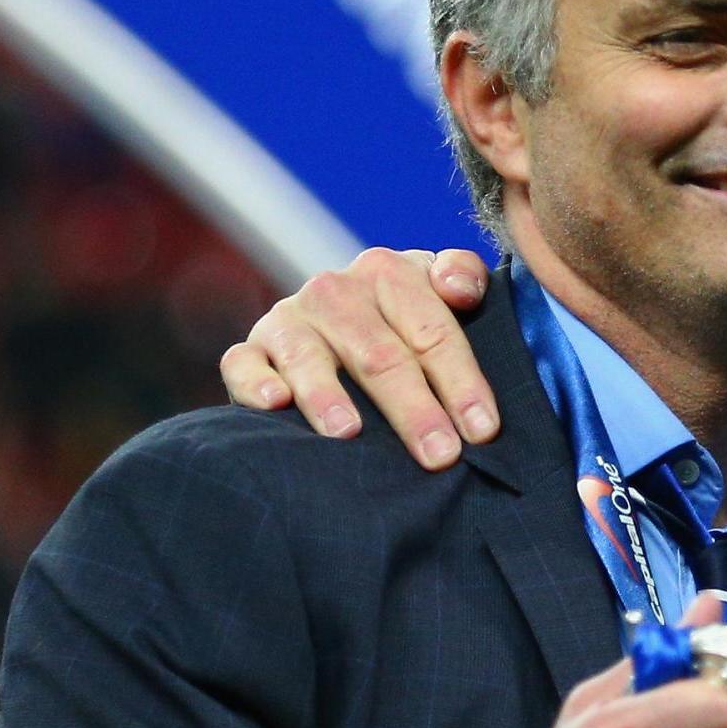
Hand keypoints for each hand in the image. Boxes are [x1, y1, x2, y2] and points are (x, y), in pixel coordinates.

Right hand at [219, 247, 496, 468]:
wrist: (341, 320)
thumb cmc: (406, 319)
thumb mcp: (440, 291)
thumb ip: (463, 277)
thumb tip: (459, 289)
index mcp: (389, 272)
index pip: (432, 331)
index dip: (462, 382)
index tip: (483, 431)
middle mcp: (334, 291)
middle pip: (379, 354)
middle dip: (413, 409)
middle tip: (439, 455)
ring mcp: (289, 319)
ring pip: (308, 358)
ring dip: (328, 396)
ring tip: (349, 433)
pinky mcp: (251, 349)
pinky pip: (243, 363)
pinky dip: (255, 383)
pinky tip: (276, 404)